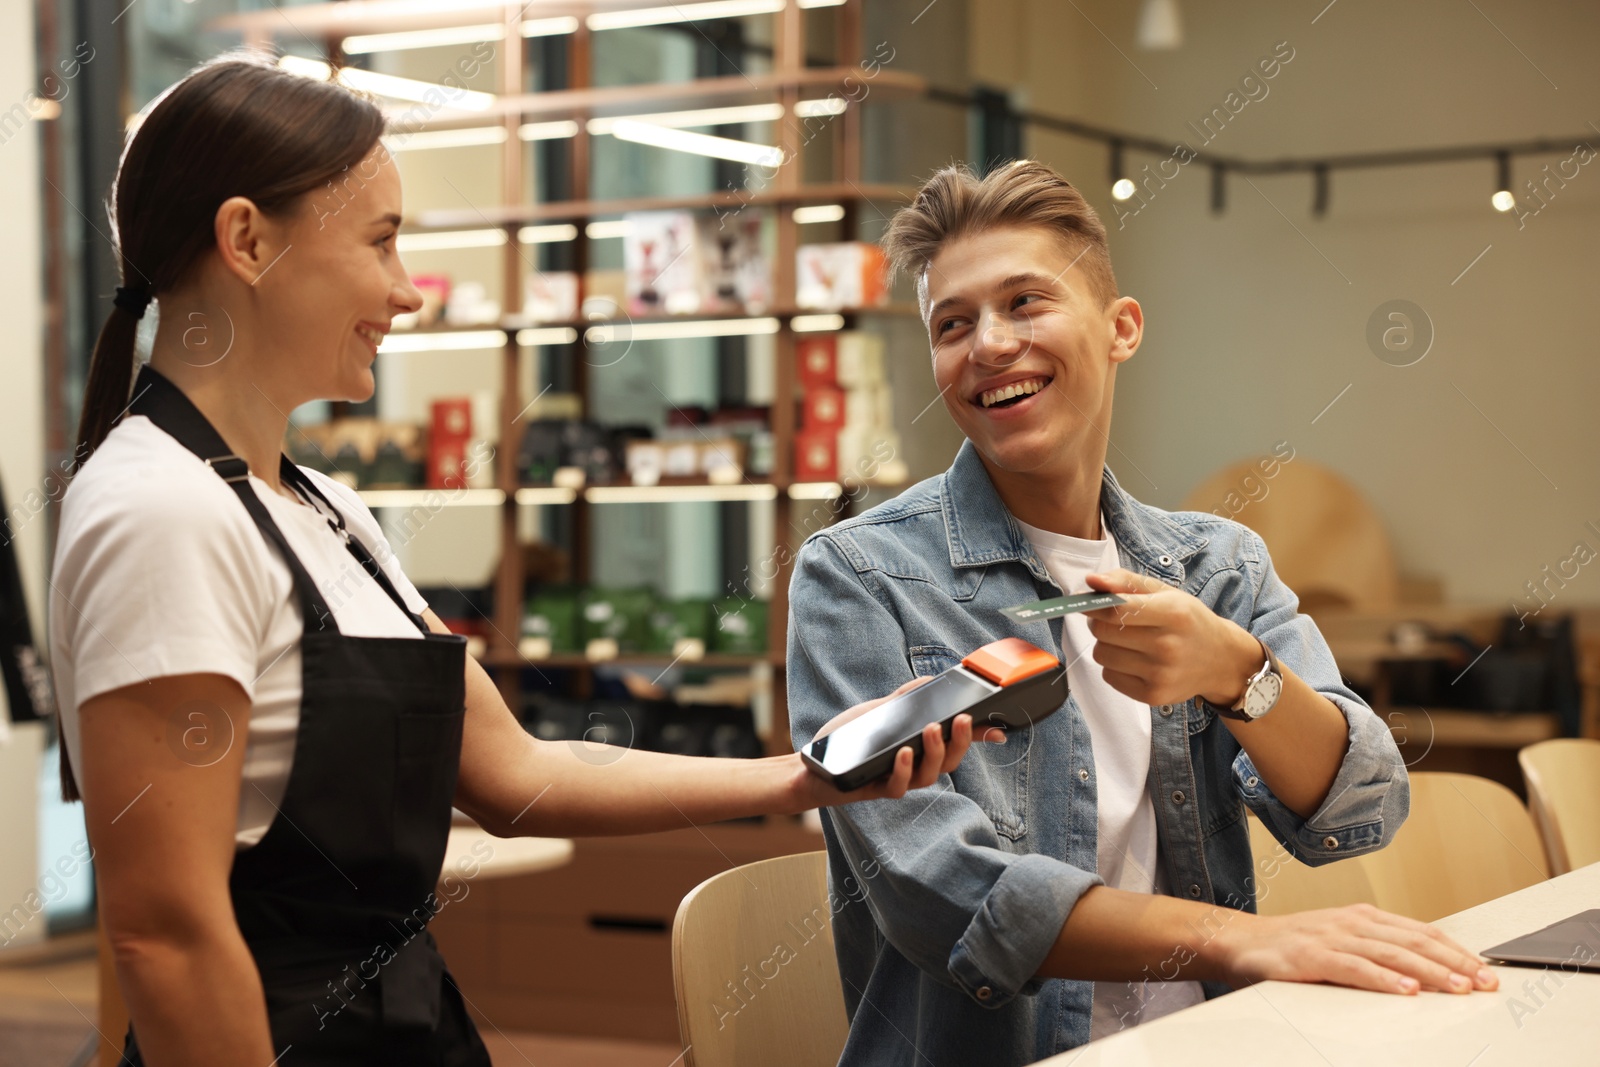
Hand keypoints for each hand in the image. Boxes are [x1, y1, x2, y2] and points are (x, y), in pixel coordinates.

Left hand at [786, 677, 1006, 810]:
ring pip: (929, 776)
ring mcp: (897, 780)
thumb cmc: (848, 740)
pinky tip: (903, 752)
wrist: (813, 765)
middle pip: (950, 761)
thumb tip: (929, 682)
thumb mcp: (878, 713)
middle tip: (961, 719)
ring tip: (931, 729)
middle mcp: (914, 768)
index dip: (979, 738)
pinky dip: (904, 769)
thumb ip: (904, 700)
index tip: (999, 729)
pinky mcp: (876, 790)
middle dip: (960, 741)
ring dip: (934, 751)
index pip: (956, 744)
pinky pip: (898, 786)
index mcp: (920, 749)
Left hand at [1083, 568, 1260, 706]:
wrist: (1222, 661)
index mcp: (1173, 613)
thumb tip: (1091, 581)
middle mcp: (1168, 646)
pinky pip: (1108, 677)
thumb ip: (1126, 582)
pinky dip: (1114, 667)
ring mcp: (1161, 674)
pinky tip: (1135, 661)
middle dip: (1099, 623)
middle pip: (1102, 632)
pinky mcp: (1153, 696)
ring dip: (1107, 645)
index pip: (1115, 610)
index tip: (1088, 603)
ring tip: (1128, 642)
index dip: (1094, 605)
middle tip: (1112, 621)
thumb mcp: (1165, 592)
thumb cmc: (1189, 621)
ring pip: (1101, 655)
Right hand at [1211, 903, 1499, 994]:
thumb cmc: (1292, 946)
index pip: (1422, 932)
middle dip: (1455, 962)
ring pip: (1392, 954)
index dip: (1456, 951)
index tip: (1486, 971)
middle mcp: (1353, 922)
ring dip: (1430, 972)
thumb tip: (1426, 972)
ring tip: (1458, 988)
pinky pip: (1355, 968)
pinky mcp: (1312, 956)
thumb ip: (1377, 950)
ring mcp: (1333, 937)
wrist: (1239, 940)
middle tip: (1485, 983)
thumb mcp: (1341, 940)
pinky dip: (1384, 979)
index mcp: (1364, 917)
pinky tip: (1406, 990)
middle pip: (1415, 941)